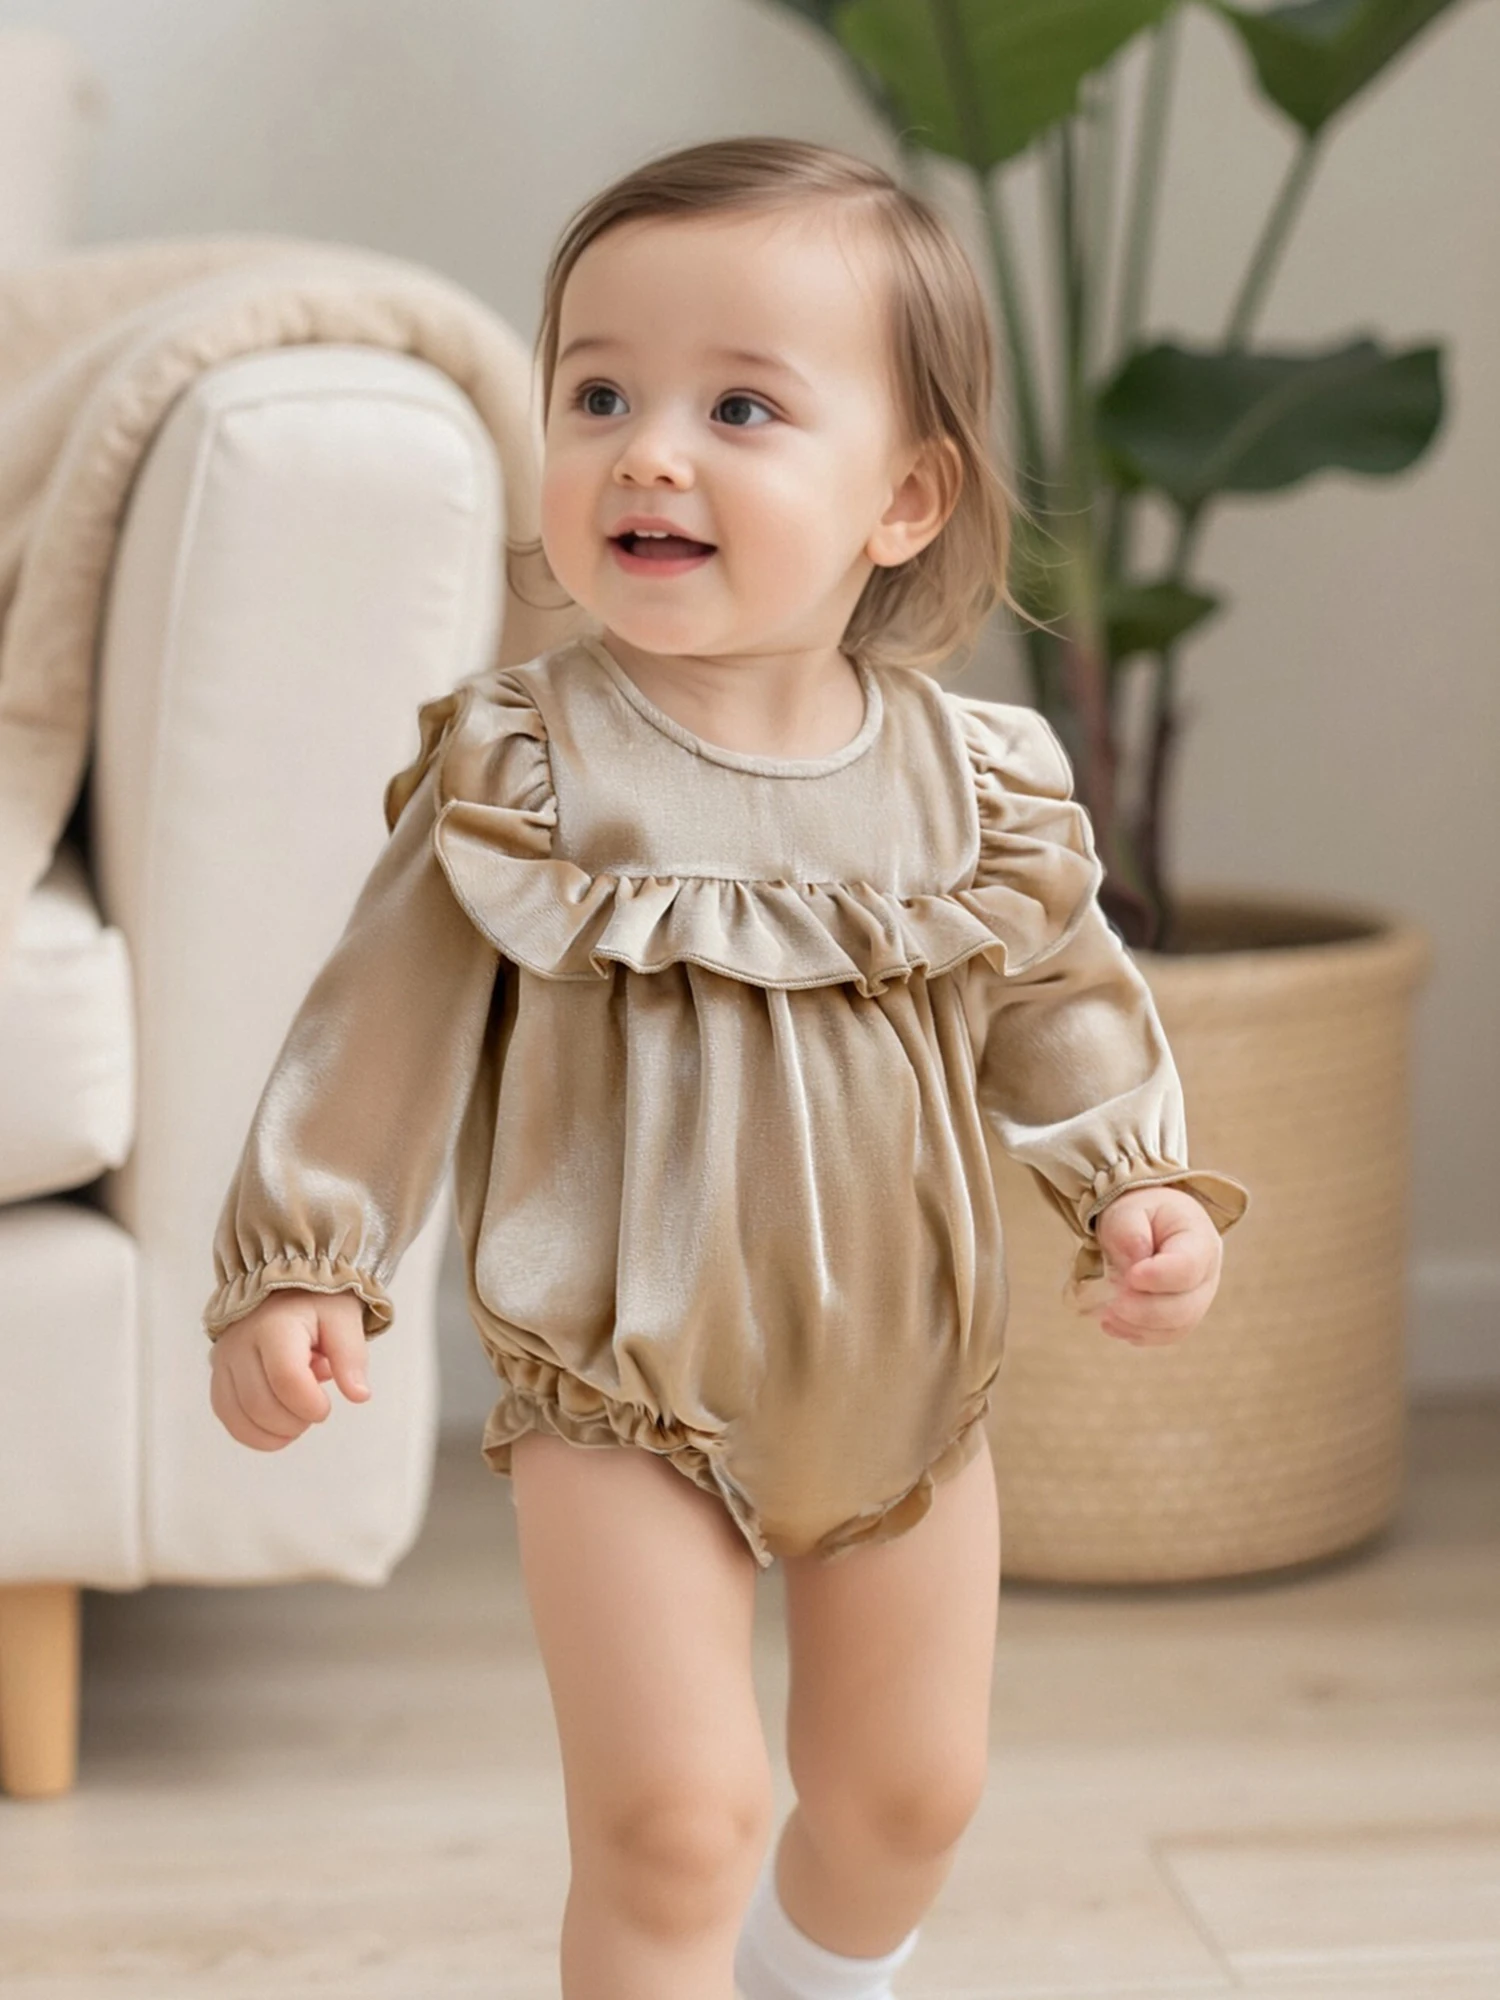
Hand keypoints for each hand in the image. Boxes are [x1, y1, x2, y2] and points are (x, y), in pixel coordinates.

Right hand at [208, 1288, 370, 1450]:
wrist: (281, 1286)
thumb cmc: (315, 1303)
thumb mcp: (343, 1318)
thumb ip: (352, 1356)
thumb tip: (359, 1395)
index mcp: (275, 1325)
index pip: (286, 1378)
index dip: (310, 1405)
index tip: (326, 1406)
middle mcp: (241, 1342)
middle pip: (260, 1404)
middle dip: (294, 1422)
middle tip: (314, 1411)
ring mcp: (224, 1359)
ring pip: (239, 1415)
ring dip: (273, 1432)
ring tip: (297, 1418)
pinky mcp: (217, 1373)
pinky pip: (225, 1414)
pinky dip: (251, 1432)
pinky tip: (276, 1427)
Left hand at [1085, 1185, 1222, 1348]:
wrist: (1150, 1225)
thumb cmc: (1140, 1215)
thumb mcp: (1127, 1210)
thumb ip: (1128, 1230)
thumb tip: (1136, 1260)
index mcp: (1199, 1240)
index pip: (1188, 1267)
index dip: (1159, 1277)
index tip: (1130, 1276)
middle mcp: (1207, 1275)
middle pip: (1185, 1306)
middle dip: (1145, 1310)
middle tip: (1112, 1304)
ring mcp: (1198, 1300)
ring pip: (1177, 1327)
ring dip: (1138, 1326)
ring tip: (1107, 1316)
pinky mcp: (1182, 1318)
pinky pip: (1166, 1336)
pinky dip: (1138, 1334)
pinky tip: (1113, 1325)